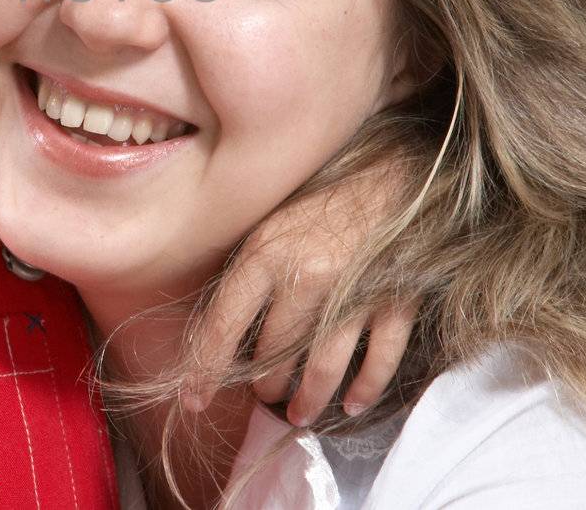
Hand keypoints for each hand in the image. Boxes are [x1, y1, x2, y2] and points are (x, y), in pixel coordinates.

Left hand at [184, 168, 420, 426]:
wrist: (393, 173)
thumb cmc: (323, 198)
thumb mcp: (269, 223)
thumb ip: (246, 270)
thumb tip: (218, 324)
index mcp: (263, 253)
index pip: (222, 325)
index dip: (203, 369)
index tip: (191, 400)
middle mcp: (304, 276)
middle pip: (274, 352)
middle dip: (265, 384)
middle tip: (264, 394)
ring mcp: (352, 291)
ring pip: (323, 366)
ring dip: (308, 398)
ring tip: (298, 412)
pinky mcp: (394, 300)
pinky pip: (379, 359)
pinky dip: (365, 388)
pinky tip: (351, 404)